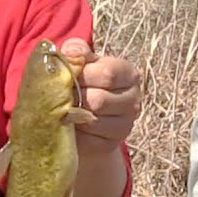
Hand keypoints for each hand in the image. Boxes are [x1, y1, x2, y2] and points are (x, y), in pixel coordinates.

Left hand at [60, 39, 141, 155]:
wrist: (84, 118)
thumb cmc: (83, 83)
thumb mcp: (82, 62)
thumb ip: (77, 51)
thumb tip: (71, 52)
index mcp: (129, 74)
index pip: (108, 74)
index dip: (83, 75)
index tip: (69, 76)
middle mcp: (134, 100)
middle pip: (99, 100)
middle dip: (74, 97)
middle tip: (63, 95)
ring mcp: (125, 125)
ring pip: (92, 121)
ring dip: (72, 115)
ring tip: (64, 109)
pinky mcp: (111, 144)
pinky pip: (88, 140)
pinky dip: (74, 133)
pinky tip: (71, 125)